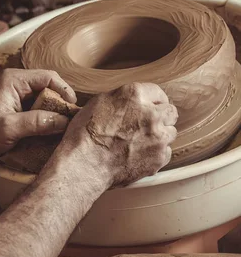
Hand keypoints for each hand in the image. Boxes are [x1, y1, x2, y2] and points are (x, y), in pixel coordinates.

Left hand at [0, 68, 76, 159]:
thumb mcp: (10, 128)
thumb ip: (37, 122)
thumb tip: (64, 121)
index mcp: (14, 80)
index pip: (48, 77)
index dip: (64, 90)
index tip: (72, 107)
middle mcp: (17, 81)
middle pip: (49, 85)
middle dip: (61, 100)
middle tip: (71, 118)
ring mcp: (18, 91)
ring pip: (46, 95)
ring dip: (56, 108)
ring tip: (65, 123)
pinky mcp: (19, 103)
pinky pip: (40, 104)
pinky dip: (48, 113)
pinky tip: (53, 125)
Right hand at [59, 82, 177, 189]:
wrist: (86, 163)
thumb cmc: (86, 134)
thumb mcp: (100, 102)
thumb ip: (124, 99)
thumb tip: (134, 102)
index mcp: (135, 95)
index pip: (157, 92)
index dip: (153, 100)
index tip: (151, 106)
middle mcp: (151, 114)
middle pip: (170, 112)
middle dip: (162, 116)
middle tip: (148, 124)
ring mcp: (158, 137)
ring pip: (171, 132)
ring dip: (160, 135)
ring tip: (142, 141)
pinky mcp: (159, 158)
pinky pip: (166, 152)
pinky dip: (157, 153)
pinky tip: (140, 154)